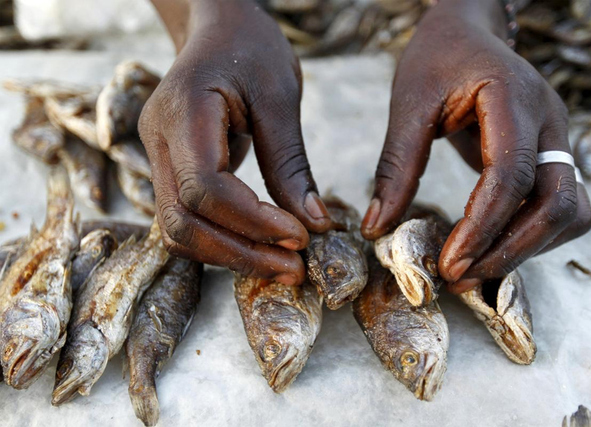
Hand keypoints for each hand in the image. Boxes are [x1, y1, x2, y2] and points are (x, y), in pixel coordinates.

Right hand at [141, 0, 330, 284]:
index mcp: (183, 112)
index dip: (252, 221)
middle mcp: (157, 141)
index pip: (204, 187)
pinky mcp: (170, 171)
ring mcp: (157, 158)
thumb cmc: (249, 49)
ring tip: (283, 265)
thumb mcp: (279, 97)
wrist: (217, 30)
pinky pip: (187, 221)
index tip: (299, 237)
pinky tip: (261, 246)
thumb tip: (313, 224)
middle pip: (182, 222)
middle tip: (293, 268)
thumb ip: (290, 163)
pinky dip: (223, 241)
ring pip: (179, 231)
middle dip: (240, 253)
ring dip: (230, 256)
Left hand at [361, 0, 590, 292]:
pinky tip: (492, 247)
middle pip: (557, 203)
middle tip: (460, 277)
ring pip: (569, 211)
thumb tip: (376, 229)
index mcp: (513, 98)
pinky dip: (533, 236)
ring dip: (527, 249)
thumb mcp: (408, 104)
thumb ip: (396, 166)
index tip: (449, 263)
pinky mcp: (552, 154)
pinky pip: (560, 206)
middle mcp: (550, 120)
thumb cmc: (436, 60)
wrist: (466, 33)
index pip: (511, 174)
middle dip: (510, 249)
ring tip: (473, 269)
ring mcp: (558, 137)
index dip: (482, 226)